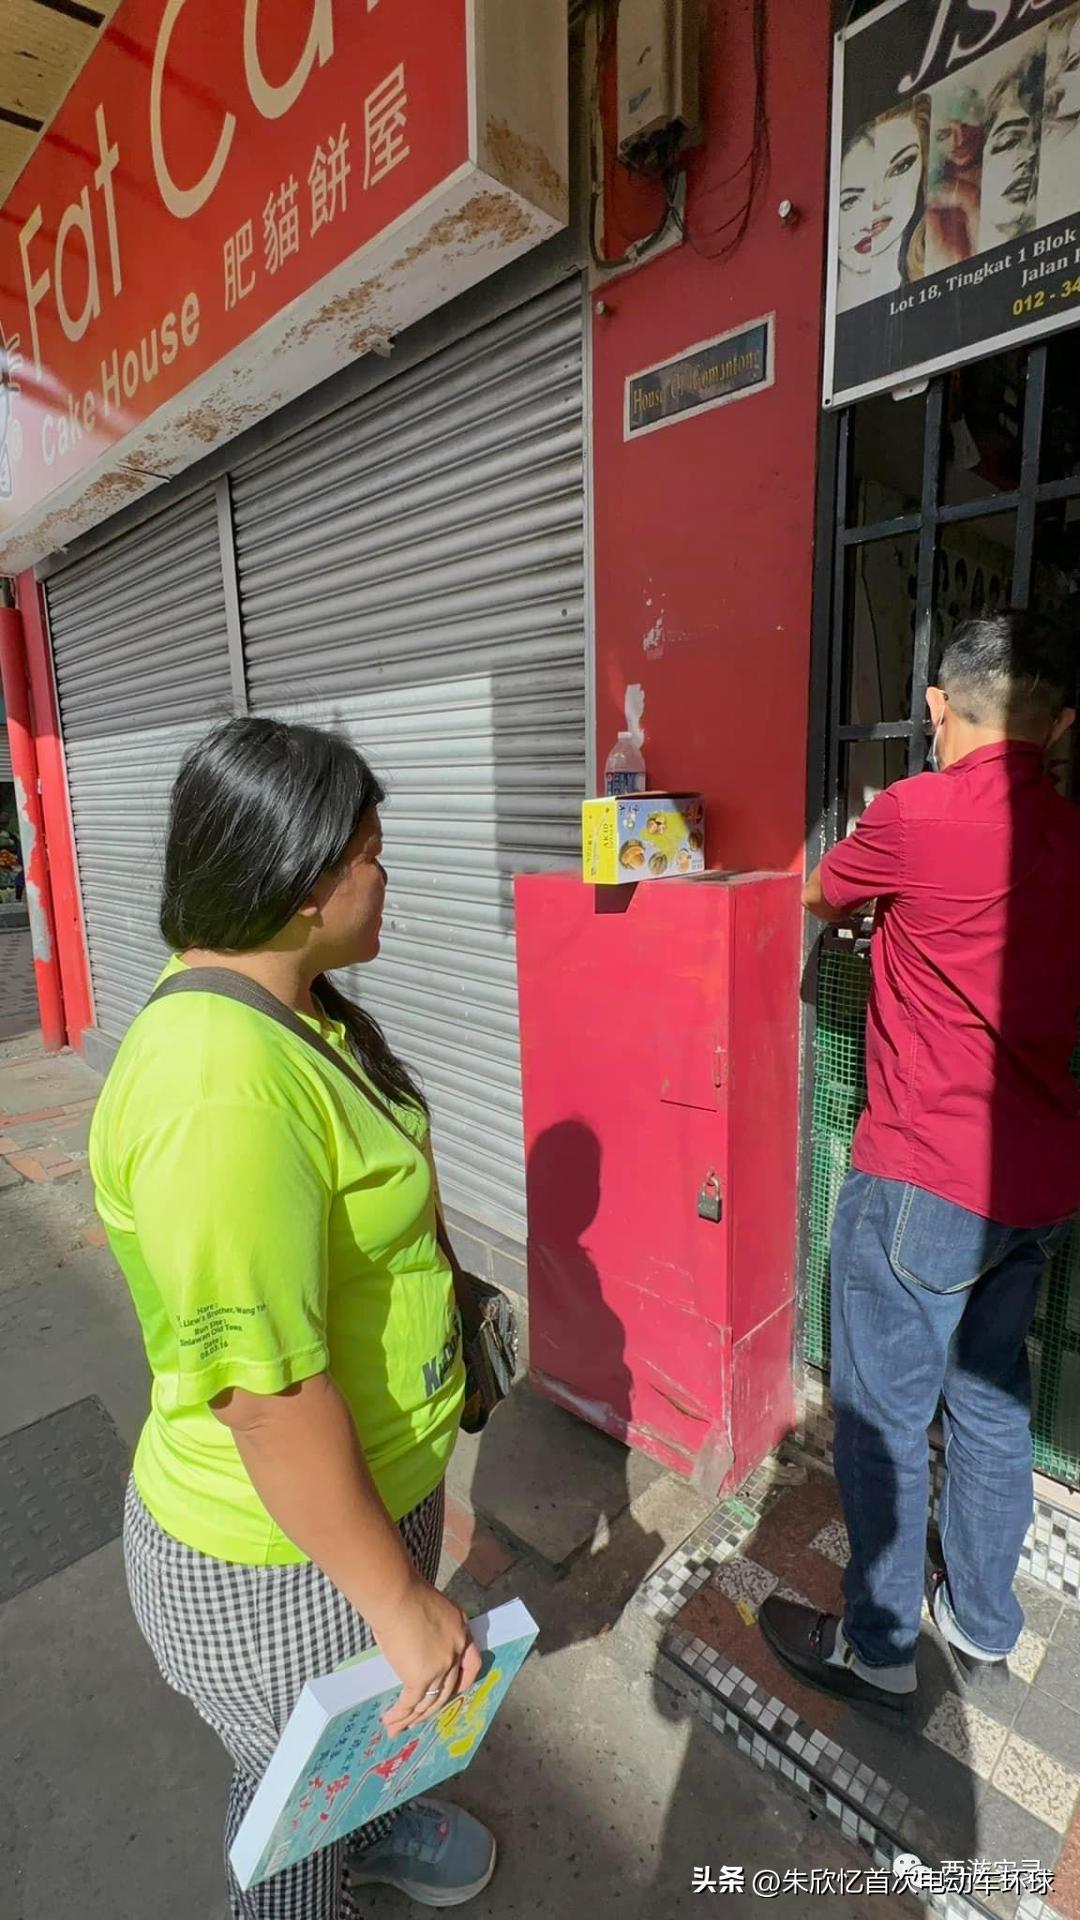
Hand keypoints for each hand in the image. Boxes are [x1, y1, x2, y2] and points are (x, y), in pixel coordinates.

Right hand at [373, 1580, 481, 1734]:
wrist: (397, 1596)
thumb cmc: (407, 1594)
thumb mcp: (432, 1608)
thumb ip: (432, 1628)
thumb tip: (416, 1642)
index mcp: (461, 1630)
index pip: (472, 1663)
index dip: (464, 1681)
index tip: (454, 1692)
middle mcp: (456, 1651)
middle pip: (449, 1689)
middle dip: (432, 1707)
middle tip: (419, 1718)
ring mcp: (440, 1667)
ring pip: (430, 1701)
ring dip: (413, 1718)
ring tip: (397, 1728)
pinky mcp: (421, 1677)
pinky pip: (411, 1703)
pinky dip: (400, 1715)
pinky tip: (390, 1721)